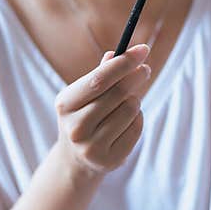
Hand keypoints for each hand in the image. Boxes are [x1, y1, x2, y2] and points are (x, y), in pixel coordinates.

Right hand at [54, 43, 150, 176]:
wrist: (76, 159)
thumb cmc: (84, 115)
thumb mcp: (85, 93)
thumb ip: (101, 73)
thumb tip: (117, 54)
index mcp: (65, 104)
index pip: (98, 79)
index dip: (124, 63)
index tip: (143, 49)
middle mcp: (75, 128)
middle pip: (118, 94)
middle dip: (136, 76)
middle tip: (145, 69)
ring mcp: (91, 147)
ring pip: (130, 109)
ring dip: (134, 101)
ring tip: (126, 105)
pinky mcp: (109, 160)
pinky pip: (136, 127)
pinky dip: (137, 119)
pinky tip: (126, 122)